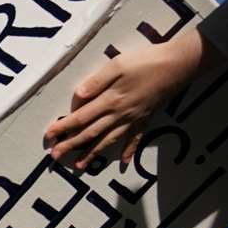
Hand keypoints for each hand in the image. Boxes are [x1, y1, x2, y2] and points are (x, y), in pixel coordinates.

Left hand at [43, 28, 211, 168]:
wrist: (179, 65)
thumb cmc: (146, 62)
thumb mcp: (117, 65)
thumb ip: (96, 83)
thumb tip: (77, 97)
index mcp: (110, 101)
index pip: (80, 118)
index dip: (63, 127)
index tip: (48, 136)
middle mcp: (119, 115)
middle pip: (90, 133)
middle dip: (71, 145)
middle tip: (54, 156)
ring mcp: (133, 119)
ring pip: (108, 140)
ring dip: (92, 154)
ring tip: (79, 165)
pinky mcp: (146, 118)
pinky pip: (135, 139)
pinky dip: (128, 151)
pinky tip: (122, 162)